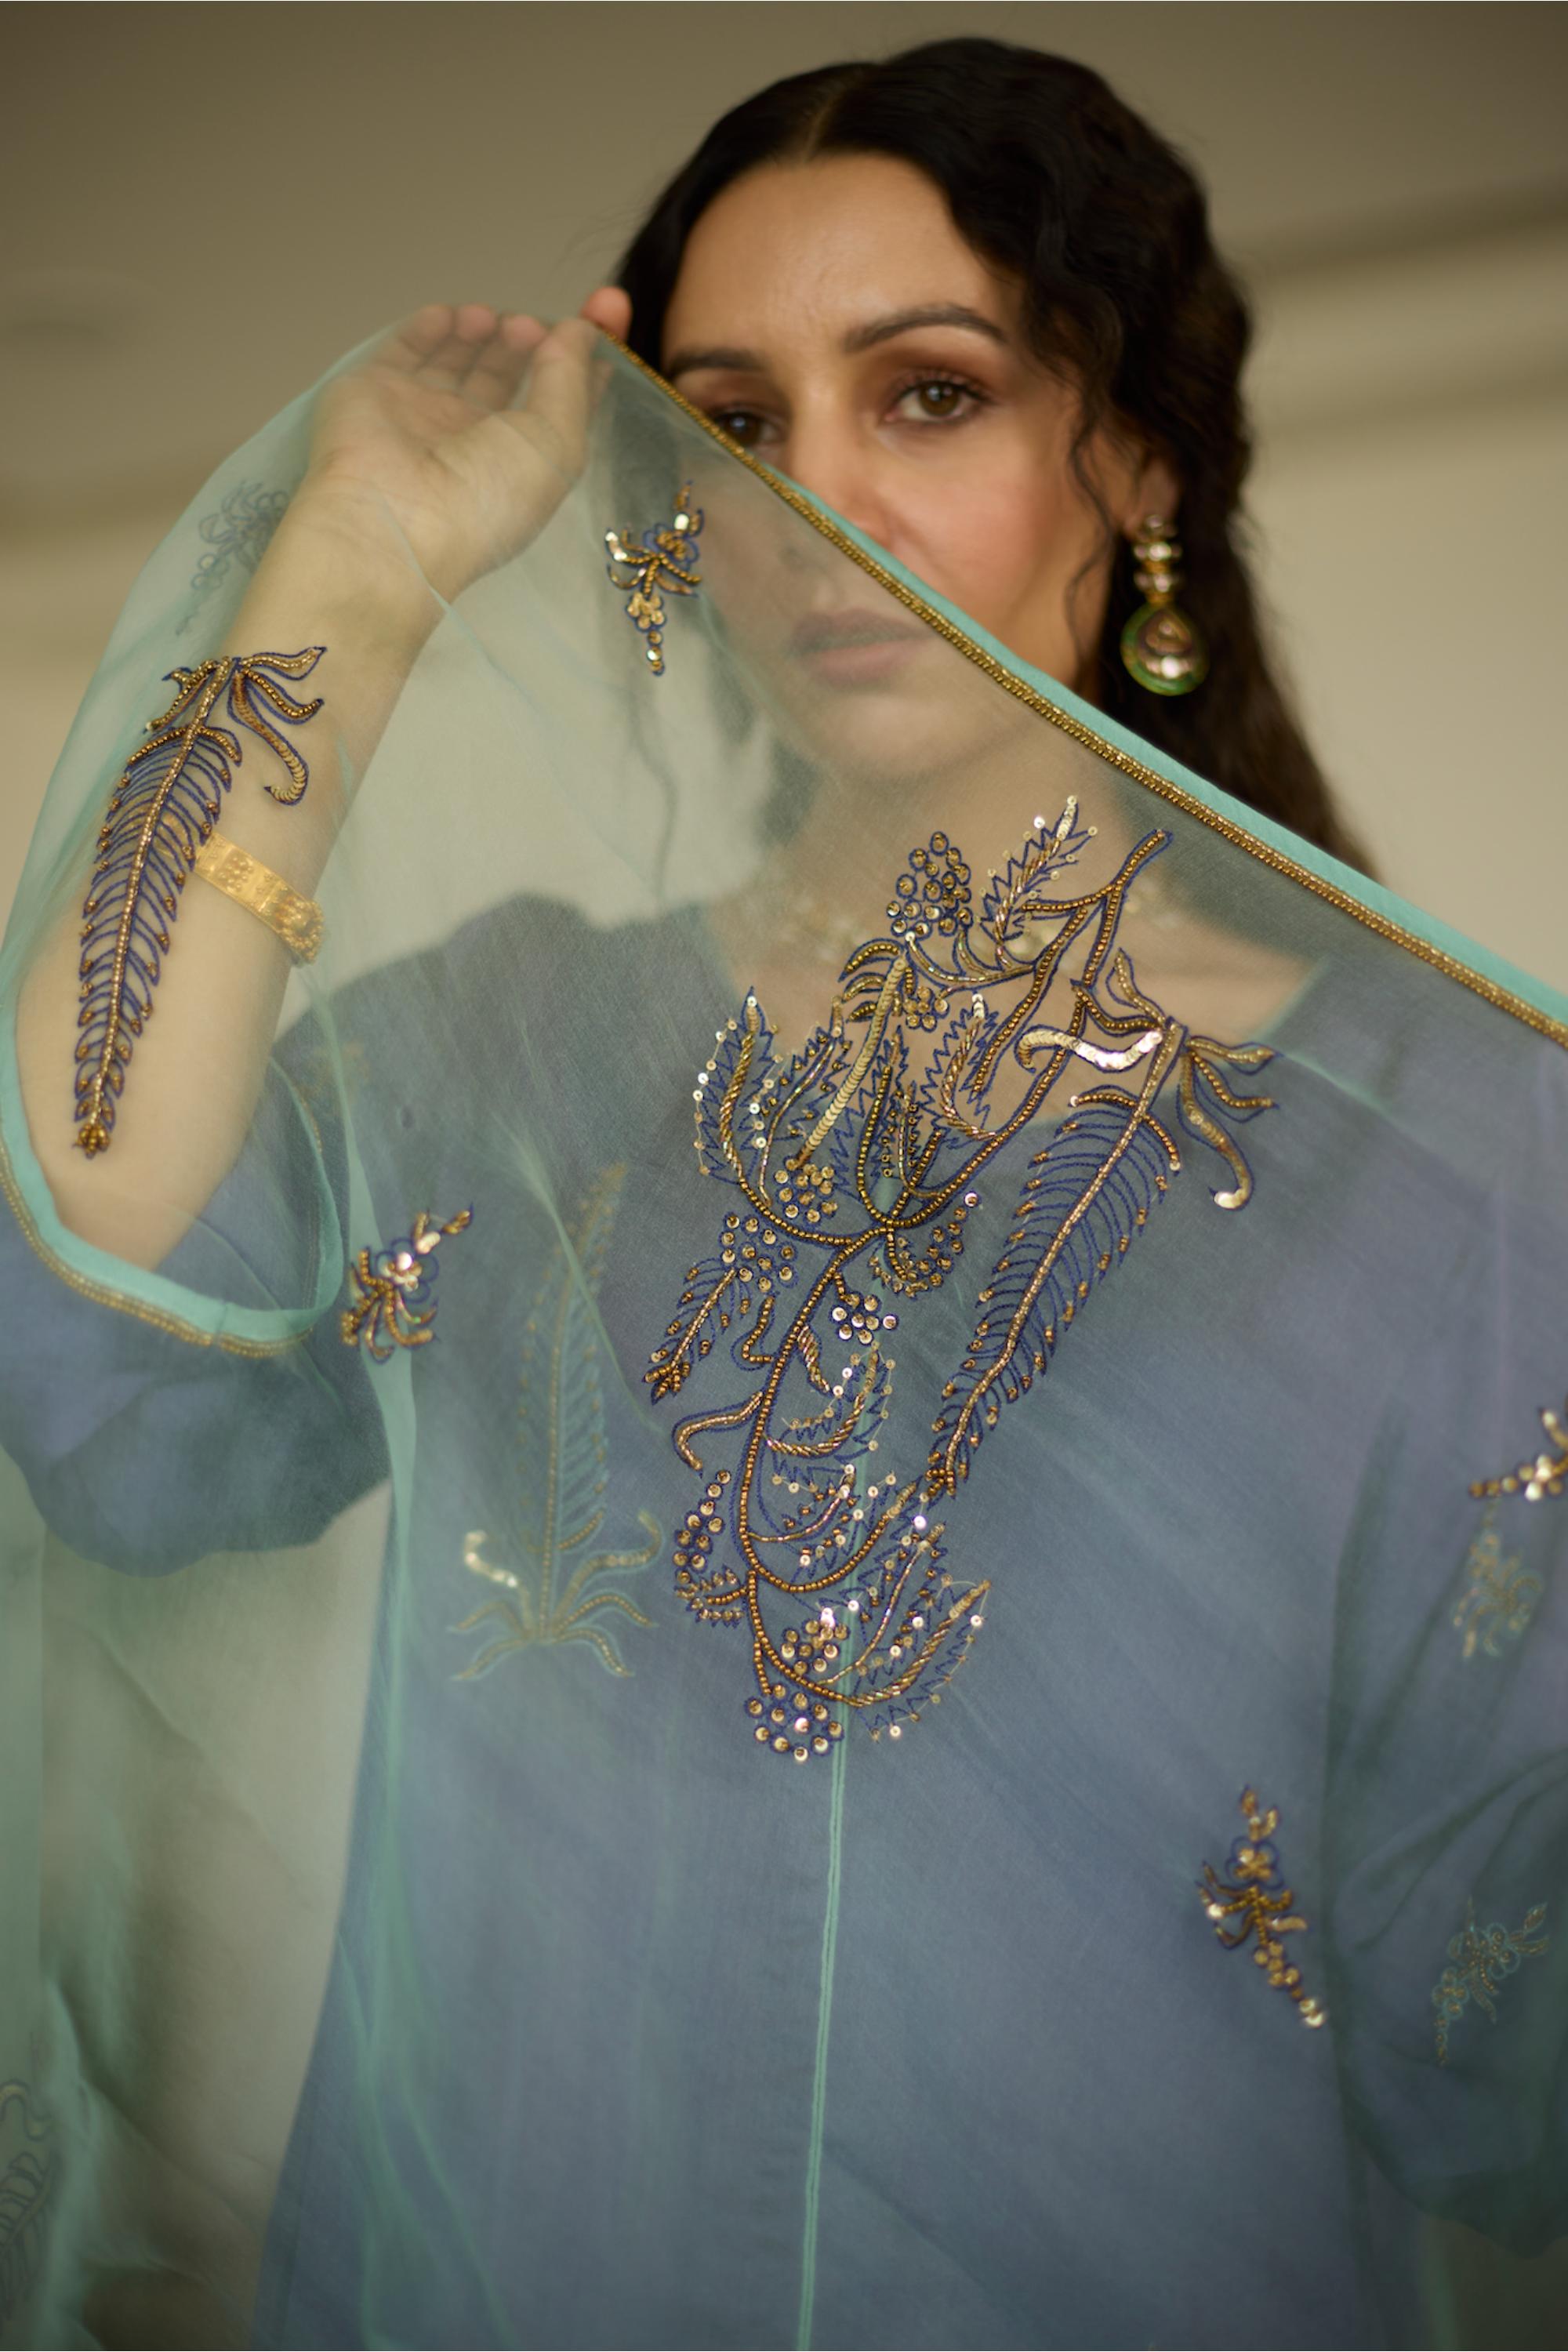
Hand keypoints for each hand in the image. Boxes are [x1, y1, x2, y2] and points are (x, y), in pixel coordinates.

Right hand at [291, 288, 633, 604]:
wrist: (397, 520)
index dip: (581, 359)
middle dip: (528, 339)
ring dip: (483, 330)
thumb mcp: (558, 443)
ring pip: (459, 357)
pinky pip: (405, 348)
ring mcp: (424, 415)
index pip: (556, 401)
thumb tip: (581, 330)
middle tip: (529, 326)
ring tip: (494, 322)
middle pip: (507, 373)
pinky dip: (430, 327)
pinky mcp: (376, 392)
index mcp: (522, 462)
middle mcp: (474, 439)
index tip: (605, 312)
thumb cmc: (490, 496)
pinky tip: (451, 317)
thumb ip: (571, 380)